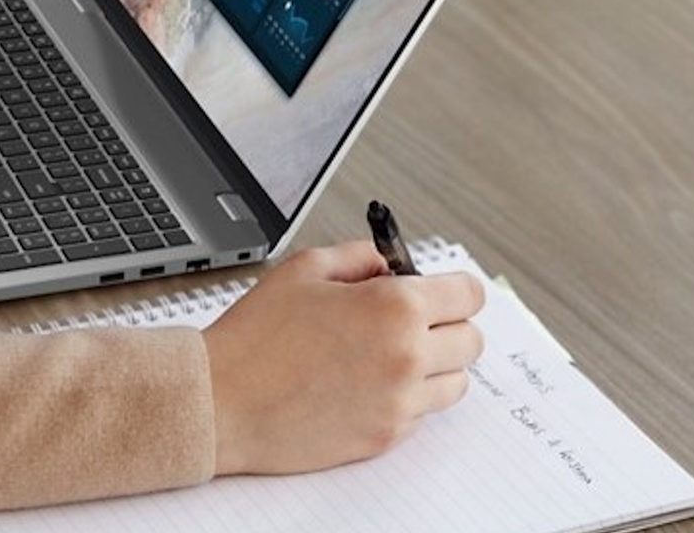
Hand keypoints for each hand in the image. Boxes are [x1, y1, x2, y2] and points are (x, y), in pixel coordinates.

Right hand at [203, 241, 484, 475]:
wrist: (222, 401)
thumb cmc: (256, 337)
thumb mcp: (307, 269)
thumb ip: (362, 257)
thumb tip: (391, 263)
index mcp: (395, 307)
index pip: (469, 295)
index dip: (453, 288)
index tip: (441, 291)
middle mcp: (407, 357)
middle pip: (471, 341)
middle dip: (448, 325)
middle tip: (414, 322)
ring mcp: (400, 402)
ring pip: (455, 382)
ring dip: (435, 366)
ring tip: (390, 355)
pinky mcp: (385, 436)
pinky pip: (422, 414)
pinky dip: (406, 398)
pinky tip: (367, 383)